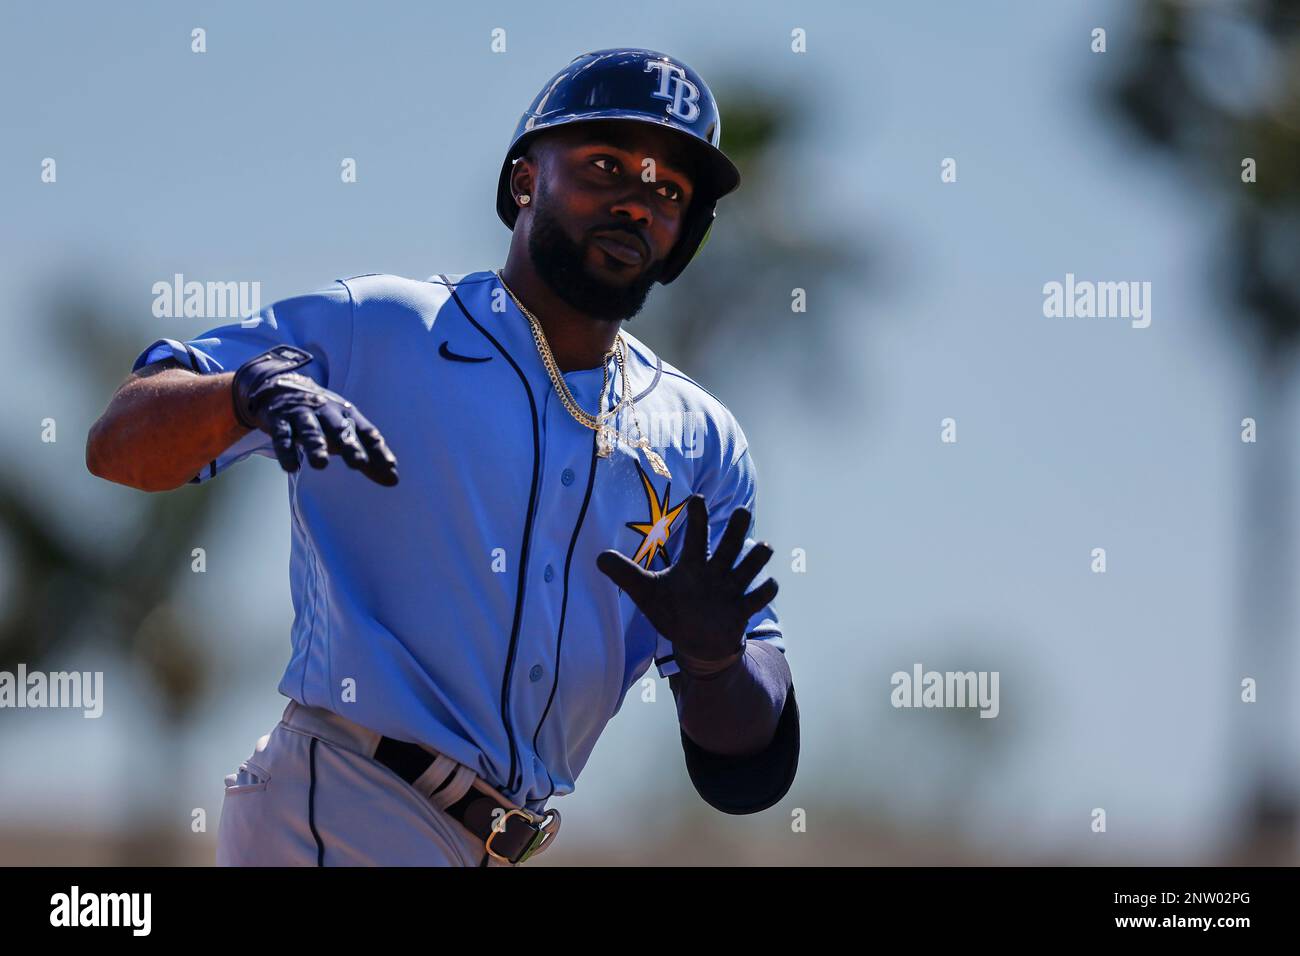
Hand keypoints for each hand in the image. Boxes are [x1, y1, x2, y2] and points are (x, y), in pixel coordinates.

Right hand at [232, 345, 398, 485]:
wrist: (280, 387)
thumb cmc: (322, 417)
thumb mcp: (345, 432)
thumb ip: (369, 457)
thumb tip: (393, 480)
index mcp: (346, 414)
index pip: (366, 431)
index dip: (378, 449)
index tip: (390, 466)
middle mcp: (326, 411)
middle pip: (339, 428)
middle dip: (349, 445)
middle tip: (359, 463)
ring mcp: (301, 414)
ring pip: (310, 429)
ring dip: (316, 445)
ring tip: (321, 464)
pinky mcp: (279, 421)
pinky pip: (282, 436)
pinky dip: (286, 451)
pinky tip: (291, 467)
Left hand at [596, 494, 777, 675]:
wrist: (697, 641)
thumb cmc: (673, 611)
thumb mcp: (647, 593)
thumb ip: (626, 574)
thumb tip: (598, 558)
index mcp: (694, 564)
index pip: (696, 535)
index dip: (697, 516)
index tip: (696, 498)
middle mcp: (716, 571)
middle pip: (729, 543)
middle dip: (736, 527)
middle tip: (741, 510)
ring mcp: (731, 589)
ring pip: (749, 566)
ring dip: (757, 557)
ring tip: (764, 548)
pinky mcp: (742, 610)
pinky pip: (758, 597)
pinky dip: (765, 591)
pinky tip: (768, 584)